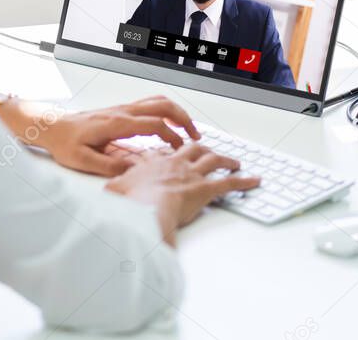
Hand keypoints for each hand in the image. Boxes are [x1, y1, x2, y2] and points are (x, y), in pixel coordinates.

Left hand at [28, 96, 201, 176]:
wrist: (51, 127)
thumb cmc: (64, 143)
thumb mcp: (82, 161)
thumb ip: (108, 167)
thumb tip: (134, 170)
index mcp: (116, 123)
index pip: (154, 124)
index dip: (172, 136)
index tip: (181, 149)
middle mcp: (122, 112)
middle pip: (162, 105)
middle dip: (183, 118)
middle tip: (195, 135)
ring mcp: (122, 109)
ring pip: (157, 101)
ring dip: (176, 112)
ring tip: (187, 130)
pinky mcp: (121, 112)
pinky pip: (149, 105)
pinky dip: (165, 112)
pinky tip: (168, 126)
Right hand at [105, 144, 259, 245]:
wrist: (144, 209)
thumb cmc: (128, 204)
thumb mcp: (112, 195)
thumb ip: (111, 194)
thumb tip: (103, 199)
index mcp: (151, 165)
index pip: (160, 154)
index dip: (166, 153)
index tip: (169, 153)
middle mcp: (173, 164)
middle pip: (191, 149)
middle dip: (201, 148)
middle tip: (207, 149)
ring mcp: (191, 174)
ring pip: (213, 159)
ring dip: (226, 159)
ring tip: (234, 161)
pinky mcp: (205, 188)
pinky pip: (229, 182)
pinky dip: (244, 181)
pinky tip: (254, 181)